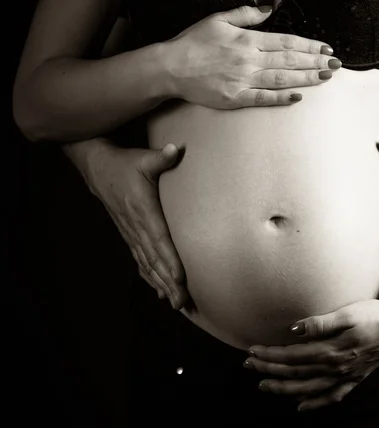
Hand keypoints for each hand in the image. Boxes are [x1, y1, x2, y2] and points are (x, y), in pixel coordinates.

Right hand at [83, 141, 188, 308]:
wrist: (96, 168)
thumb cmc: (124, 163)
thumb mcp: (142, 158)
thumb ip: (160, 158)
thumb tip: (174, 149)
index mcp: (141, 209)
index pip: (158, 238)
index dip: (169, 258)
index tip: (179, 276)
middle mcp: (135, 226)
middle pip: (154, 259)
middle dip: (169, 282)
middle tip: (183, 302)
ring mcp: (130, 232)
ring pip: (147, 263)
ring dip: (162, 284)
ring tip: (177, 303)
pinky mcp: (129, 234)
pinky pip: (140, 260)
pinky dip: (150, 276)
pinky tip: (160, 291)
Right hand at [164, 6, 340, 108]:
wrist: (171, 68)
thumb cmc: (192, 44)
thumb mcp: (218, 20)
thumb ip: (246, 15)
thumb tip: (268, 8)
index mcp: (247, 40)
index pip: (286, 42)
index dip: (309, 46)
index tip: (325, 48)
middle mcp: (248, 60)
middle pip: (289, 61)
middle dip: (315, 62)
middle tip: (335, 64)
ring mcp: (243, 80)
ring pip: (281, 79)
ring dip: (306, 78)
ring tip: (325, 77)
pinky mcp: (236, 98)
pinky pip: (263, 98)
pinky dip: (281, 98)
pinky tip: (297, 97)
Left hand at [244, 299, 378, 411]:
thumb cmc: (374, 315)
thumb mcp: (347, 313)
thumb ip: (320, 323)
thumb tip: (294, 329)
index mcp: (332, 351)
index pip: (292, 356)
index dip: (270, 355)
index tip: (252, 351)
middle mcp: (336, 368)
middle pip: (296, 373)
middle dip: (269, 370)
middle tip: (248, 366)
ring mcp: (345, 376)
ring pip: (308, 388)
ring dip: (284, 388)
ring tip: (264, 386)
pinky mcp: (354, 379)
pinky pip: (330, 396)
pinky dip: (314, 403)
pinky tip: (301, 406)